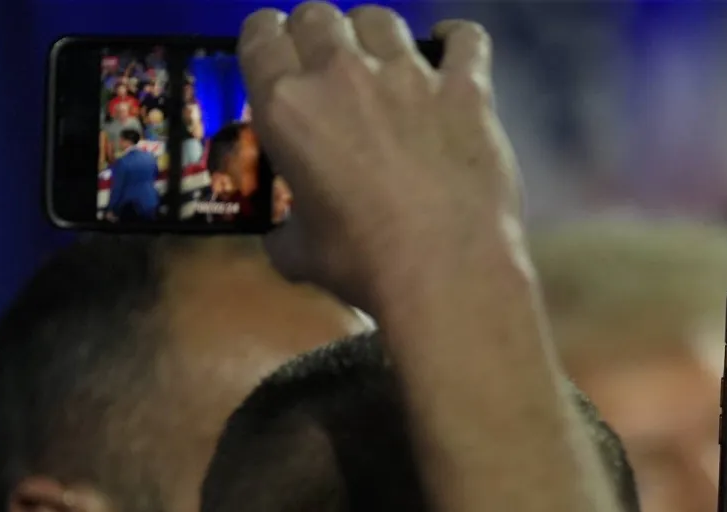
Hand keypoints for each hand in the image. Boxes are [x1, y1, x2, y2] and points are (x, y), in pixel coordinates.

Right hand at [238, 3, 525, 313]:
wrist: (447, 271)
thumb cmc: (365, 265)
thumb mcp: (300, 254)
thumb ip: (285, 232)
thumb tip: (283, 241)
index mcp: (287, 105)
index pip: (260, 34)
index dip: (269, 42)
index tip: (280, 60)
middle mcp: (342, 74)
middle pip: (318, 17)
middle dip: (319, 36)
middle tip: (331, 71)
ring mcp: (408, 76)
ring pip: (380, 19)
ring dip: (375, 35)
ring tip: (384, 63)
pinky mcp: (466, 90)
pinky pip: (466, 39)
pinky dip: (458, 40)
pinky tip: (453, 51)